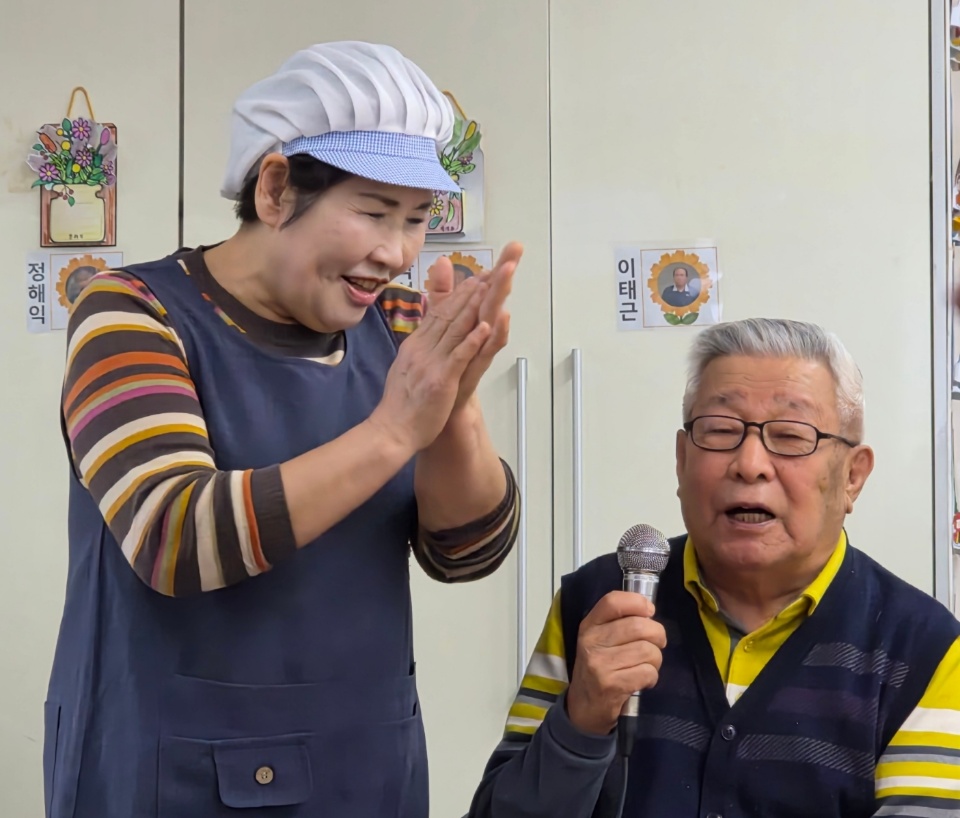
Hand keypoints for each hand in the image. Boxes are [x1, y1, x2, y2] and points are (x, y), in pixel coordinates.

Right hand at [368, 275, 490, 453]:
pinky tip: (485, 327)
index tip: (474, 277)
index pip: (438, 313)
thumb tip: (425, 331)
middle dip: (469, 292)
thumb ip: (418, 346)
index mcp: (415, 345)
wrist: (392, 431)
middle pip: (448, 314)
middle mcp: (422, 349)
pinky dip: (472, 340)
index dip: (457, 294)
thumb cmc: (402, 404)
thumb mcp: (407, 366)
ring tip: (489, 287)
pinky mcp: (441, 380)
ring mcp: (431, 363)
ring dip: (473, 307)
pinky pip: (459, 356)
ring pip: (455, 329)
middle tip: (488, 272)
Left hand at [427, 242, 522, 408]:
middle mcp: (482, 329)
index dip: (498, 265)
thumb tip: (443, 262)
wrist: (444, 401)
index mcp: (473, 318)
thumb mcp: (442, 321)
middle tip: (517, 250)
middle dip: (506, 272)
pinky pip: (490, 345)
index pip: (487, 286)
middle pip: (495, 295)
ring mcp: (482, 346)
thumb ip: (443, 293)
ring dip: (501, 294)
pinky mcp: (478, 363)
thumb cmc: (448, 362)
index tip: (513, 245)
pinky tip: (502, 315)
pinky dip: (497, 331)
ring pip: (494, 316)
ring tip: (509, 271)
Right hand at [565, 591, 666, 735]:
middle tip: (656, 644)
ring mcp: (600, 664)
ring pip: (648, 650)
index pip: (613, 601)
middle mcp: (592, 641)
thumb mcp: (599, 640)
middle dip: (658, 636)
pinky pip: (648, 672)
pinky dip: (652, 677)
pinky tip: (643, 680)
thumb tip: (649, 611)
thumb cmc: (598, 668)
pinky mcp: (611, 685)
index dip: (638, 602)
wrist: (583, 708)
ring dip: (655, 660)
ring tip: (646, 666)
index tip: (649, 612)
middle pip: (639, 626)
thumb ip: (618, 622)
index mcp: (589, 625)